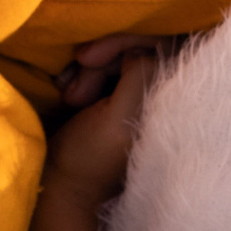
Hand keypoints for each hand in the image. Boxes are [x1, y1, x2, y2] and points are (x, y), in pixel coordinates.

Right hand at [41, 45, 156, 215]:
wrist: (61, 186)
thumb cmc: (91, 156)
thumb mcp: (119, 115)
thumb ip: (141, 76)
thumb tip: (141, 50)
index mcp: (169, 100)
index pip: (158, 44)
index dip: (121, 43)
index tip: (88, 60)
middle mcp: (158, 95)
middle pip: (134, 48)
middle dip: (98, 64)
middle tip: (74, 94)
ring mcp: (136, 96)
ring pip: (115, 57)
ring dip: (85, 71)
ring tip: (68, 97)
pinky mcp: (115, 97)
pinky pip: (102, 67)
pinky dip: (81, 74)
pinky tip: (65, 91)